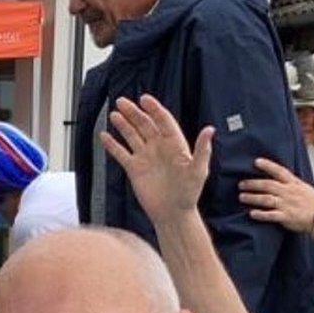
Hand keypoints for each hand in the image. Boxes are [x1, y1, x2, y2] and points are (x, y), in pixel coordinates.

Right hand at [101, 95, 212, 225]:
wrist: (172, 213)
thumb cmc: (189, 194)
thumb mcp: (198, 171)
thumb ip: (202, 150)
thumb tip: (209, 129)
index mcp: (174, 144)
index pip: (163, 121)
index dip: (154, 109)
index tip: (145, 99)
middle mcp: (159, 147)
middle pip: (145, 125)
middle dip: (134, 112)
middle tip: (122, 102)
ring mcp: (145, 157)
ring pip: (132, 136)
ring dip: (123, 125)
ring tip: (114, 115)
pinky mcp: (134, 169)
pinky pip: (121, 154)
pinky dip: (112, 145)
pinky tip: (104, 136)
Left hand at [239, 157, 313, 233]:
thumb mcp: (304, 188)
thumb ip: (290, 184)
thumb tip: (277, 179)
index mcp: (294, 184)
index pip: (280, 171)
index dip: (268, 165)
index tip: (256, 161)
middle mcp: (289, 192)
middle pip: (268, 185)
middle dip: (253, 184)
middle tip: (241, 184)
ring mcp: (287, 205)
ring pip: (266, 199)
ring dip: (252, 198)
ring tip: (241, 197)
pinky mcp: (286, 217)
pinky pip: (271, 215)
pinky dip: (261, 214)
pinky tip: (251, 213)